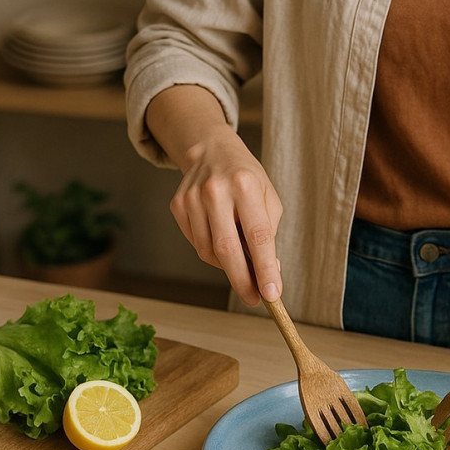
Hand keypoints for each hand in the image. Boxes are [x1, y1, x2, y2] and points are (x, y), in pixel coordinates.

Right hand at [170, 129, 282, 306]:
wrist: (212, 151)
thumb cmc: (248, 179)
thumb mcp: (268, 198)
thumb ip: (269, 235)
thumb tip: (267, 274)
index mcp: (246, 185)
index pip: (258, 236)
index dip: (265, 268)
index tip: (272, 294)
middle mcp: (216, 191)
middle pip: (228, 249)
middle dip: (242, 280)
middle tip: (253, 298)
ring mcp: (192, 198)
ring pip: (209, 252)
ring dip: (228, 266)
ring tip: (242, 264)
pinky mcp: (178, 206)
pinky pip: (197, 243)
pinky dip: (212, 253)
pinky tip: (223, 242)